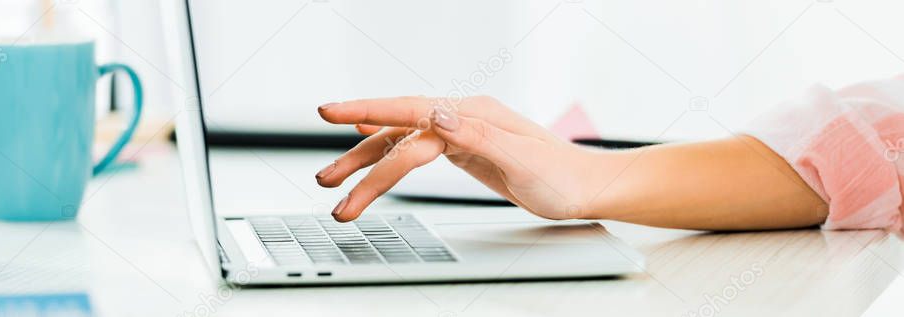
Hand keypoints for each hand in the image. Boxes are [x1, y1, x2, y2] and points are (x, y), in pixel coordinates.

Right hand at [315, 96, 596, 221]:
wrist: (587, 187)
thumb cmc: (562, 178)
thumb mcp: (523, 159)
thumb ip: (478, 136)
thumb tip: (437, 113)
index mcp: (472, 115)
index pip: (410, 112)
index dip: (368, 112)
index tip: (332, 114)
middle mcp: (462, 118)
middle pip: (397, 132)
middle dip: (357, 156)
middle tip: (325, 178)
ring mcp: (461, 132)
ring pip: (401, 143)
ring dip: (367, 163)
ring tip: (336, 185)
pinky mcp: (463, 149)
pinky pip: (415, 148)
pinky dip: (388, 151)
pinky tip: (369, 145)